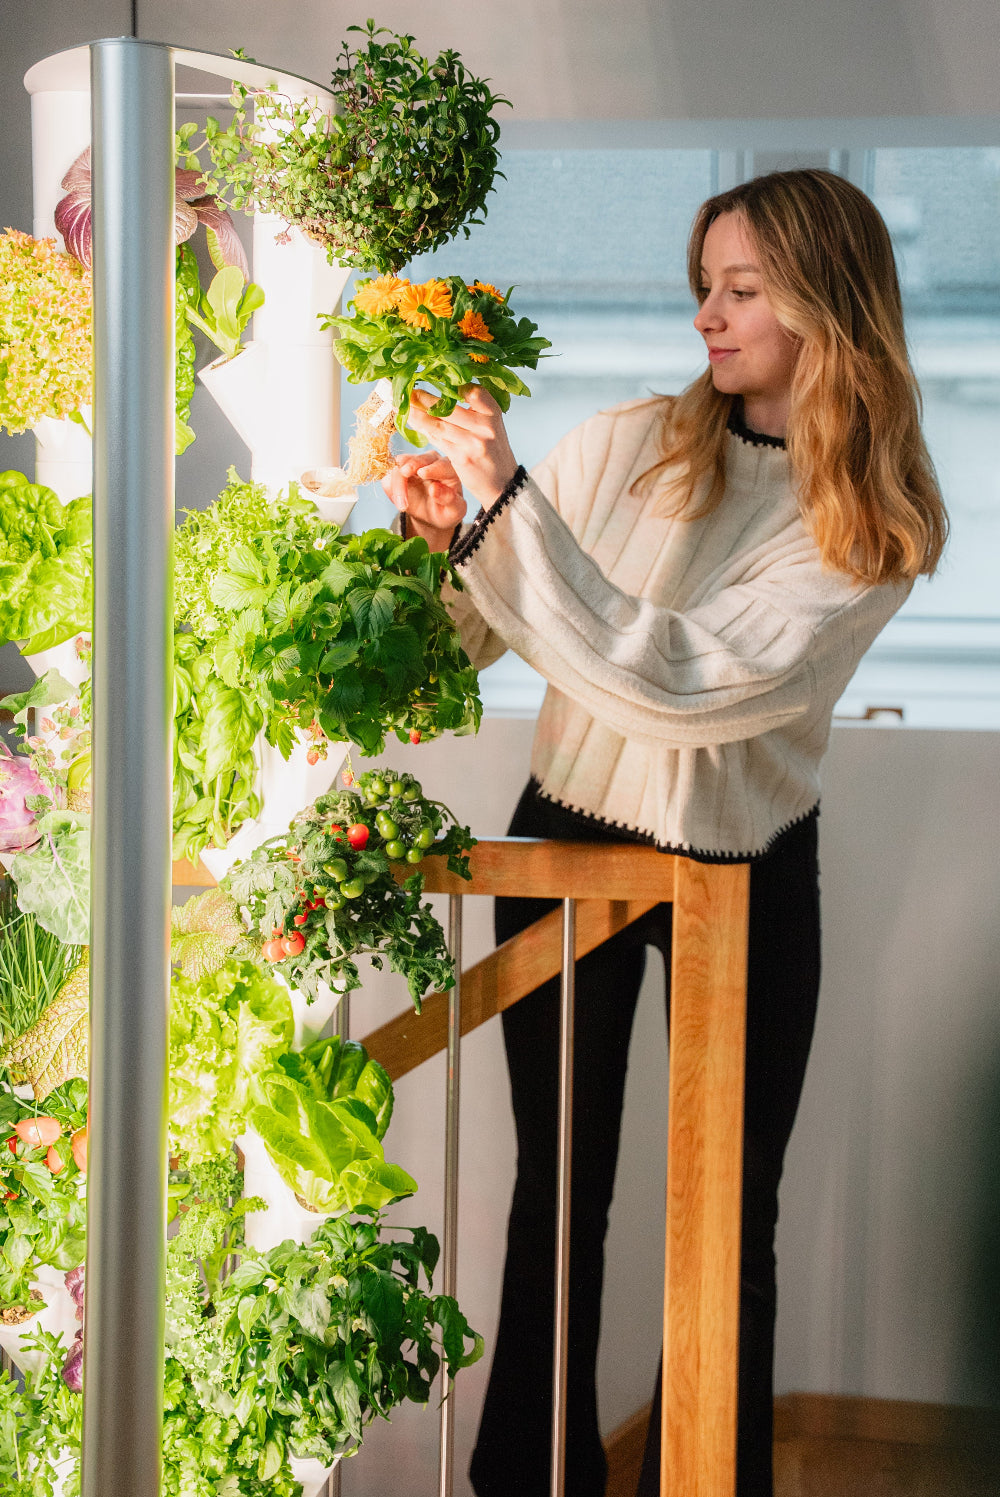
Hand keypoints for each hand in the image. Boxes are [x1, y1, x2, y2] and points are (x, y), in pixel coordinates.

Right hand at [381, 449, 465, 552]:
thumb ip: (449, 499)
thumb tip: (434, 489)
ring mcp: (413, 464)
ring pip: (401, 464)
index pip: (442, 464)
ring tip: (402, 505)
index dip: (432, 468)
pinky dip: (391, 487)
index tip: (422, 474)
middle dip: (411, 465)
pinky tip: (397, 501)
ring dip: (398, 482)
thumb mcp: (454, 511)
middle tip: (404, 473)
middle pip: (419, 459)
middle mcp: (431, 461)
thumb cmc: (447, 510)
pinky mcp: (398, 472)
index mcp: (449, 469)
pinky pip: (390, 474)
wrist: (432, 515)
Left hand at [407, 384, 518, 506]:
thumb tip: (444, 390)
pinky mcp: (462, 458)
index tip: (433, 376)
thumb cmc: (493, 451)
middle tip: (406, 391)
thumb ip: (473, 410)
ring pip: (439, 424)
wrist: (502, 482)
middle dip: (424, 399)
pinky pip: (438, 440)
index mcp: (493, 412)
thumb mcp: (490, 426)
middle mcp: (485, 426)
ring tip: (402, 406)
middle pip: (449, 408)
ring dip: (417, 415)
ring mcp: (473, 443)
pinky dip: (424, 430)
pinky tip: (412, 423)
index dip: (452, 384)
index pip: (472, 391)